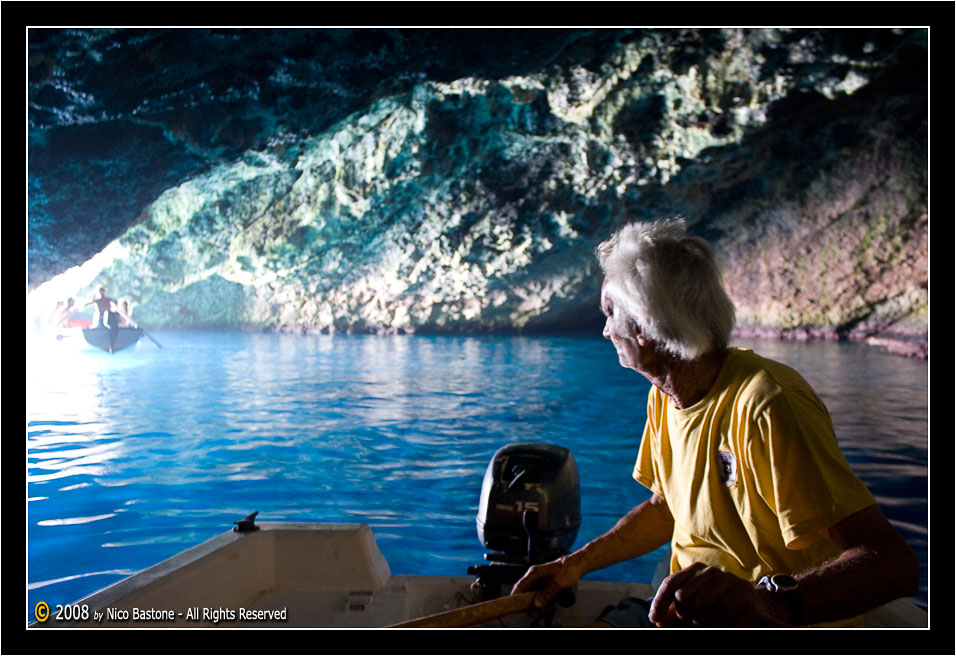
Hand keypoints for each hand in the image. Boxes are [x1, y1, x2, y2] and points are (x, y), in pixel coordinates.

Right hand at [511, 555, 583, 611]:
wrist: (577, 565)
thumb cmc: (569, 569)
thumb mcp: (557, 584)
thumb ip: (546, 594)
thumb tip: (536, 604)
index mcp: (534, 573)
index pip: (520, 585)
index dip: (516, 596)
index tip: (515, 605)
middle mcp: (535, 576)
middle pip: (525, 591)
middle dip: (528, 602)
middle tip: (533, 611)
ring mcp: (539, 580)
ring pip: (532, 594)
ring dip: (536, 603)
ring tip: (542, 609)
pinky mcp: (544, 584)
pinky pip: (539, 594)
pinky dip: (541, 600)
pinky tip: (547, 605)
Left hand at [649, 563, 787, 626]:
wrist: (752, 605)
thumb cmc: (717, 606)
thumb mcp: (694, 607)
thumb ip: (675, 611)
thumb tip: (657, 620)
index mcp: (693, 571)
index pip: (670, 583)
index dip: (660, 602)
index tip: (654, 619)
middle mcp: (708, 571)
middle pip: (683, 594)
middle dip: (682, 614)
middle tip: (690, 624)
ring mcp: (726, 579)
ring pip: (702, 602)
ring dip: (700, 620)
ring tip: (704, 625)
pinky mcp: (742, 590)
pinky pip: (723, 608)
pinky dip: (718, 622)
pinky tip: (718, 625)